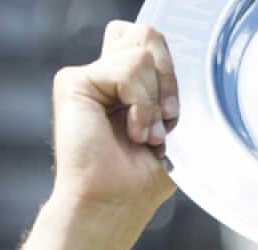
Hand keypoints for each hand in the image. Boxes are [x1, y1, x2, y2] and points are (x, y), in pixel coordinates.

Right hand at [51, 21, 179, 218]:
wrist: (114, 205)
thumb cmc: (141, 180)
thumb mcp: (168, 128)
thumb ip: (167, 90)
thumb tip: (184, 64)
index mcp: (124, 87)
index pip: (150, 43)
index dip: (169, 71)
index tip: (173, 115)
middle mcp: (103, 78)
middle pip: (146, 36)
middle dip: (168, 79)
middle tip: (165, 121)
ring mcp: (87, 79)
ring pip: (141, 53)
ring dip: (154, 101)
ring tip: (145, 135)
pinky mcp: (73, 82)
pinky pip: (128, 69)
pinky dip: (141, 105)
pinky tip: (133, 133)